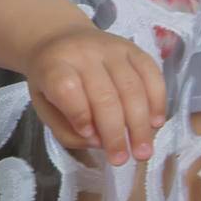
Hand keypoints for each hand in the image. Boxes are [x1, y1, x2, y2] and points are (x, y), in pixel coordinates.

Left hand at [24, 26, 166, 165]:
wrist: (59, 40)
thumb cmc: (52, 81)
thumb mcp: (43, 106)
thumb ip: (66, 129)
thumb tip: (99, 142)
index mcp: (53, 65)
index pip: (66, 87)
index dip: (79, 114)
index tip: (89, 137)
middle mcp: (83, 53)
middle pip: (104, 94)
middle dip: (115, 133)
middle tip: (121, 160)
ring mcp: (110, 48)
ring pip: (131, 88)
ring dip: (139, 124)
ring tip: (142, 151)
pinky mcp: (133, 49)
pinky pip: (152, 74)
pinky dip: (157, 102)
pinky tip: (155, 124)